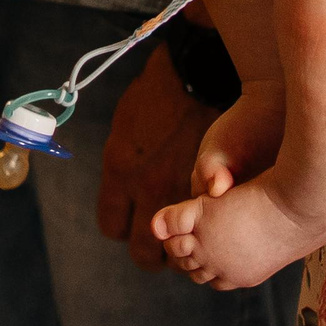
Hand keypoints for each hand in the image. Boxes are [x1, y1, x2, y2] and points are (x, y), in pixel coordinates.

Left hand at [96, 45, 215, 270]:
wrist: (201, 73)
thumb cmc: (159, 91)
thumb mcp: (125, 124)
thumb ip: (120, 164)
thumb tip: (121, 189)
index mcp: (120, 171)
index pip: (112, 227)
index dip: (123, 227)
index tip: (133, 221)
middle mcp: (148, 189)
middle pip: (143, 252)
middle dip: (152, 249)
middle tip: (163, 236)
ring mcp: (183, 193)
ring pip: (178, 250)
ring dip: (182, 245)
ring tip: (190, 232)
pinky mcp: (213, 190)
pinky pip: (206, 230)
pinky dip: (207, 231)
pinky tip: (211, 219)